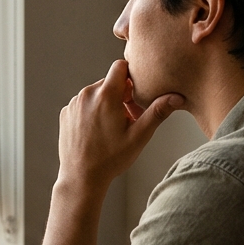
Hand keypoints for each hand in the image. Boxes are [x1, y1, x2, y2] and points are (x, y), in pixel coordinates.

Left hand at [57, 59, 182, 194]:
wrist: (81, 177)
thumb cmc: (111, 159)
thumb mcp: (139, 136)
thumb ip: (157, 112)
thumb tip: (177, 97)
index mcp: (106, 95)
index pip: (120, 66)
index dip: (131, 79)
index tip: (135, 97)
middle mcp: (86, 94)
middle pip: (109, 82)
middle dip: (121, 95)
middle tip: (128, 119)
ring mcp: (74, 103)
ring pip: (96, 93)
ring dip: (106, 104)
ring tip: (112, 128)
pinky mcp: (66, 113)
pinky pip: (83, 104)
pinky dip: (92, 112)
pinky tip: (97, 132)